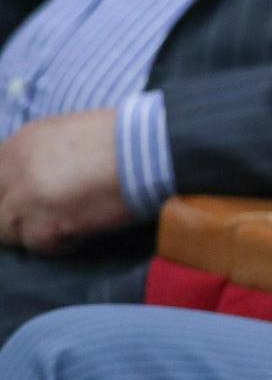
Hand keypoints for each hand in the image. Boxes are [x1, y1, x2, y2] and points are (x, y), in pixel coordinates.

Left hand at [0, 110, 129, 252]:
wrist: (148, 150)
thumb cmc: (123, 138)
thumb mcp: (70, 133)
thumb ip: (44, 154)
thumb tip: (42, 175)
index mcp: (21, 143)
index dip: (9, 192)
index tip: (30, 201)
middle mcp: (14, 169)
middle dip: (16, 214)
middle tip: (45, 219)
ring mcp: (25, 198)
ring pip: (7, 230)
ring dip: (33, 233)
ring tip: (65, 227)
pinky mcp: (44, 225)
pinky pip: (38, 246)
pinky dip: (60, 245)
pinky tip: (82, 233)